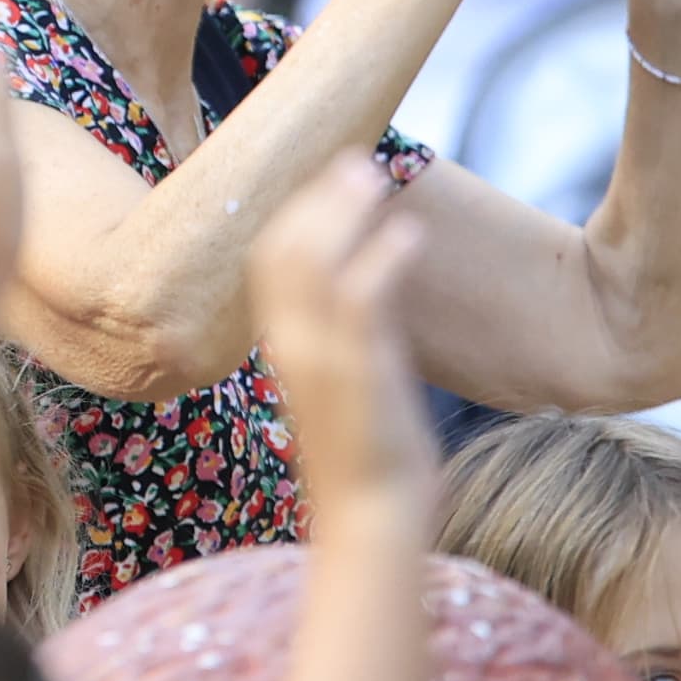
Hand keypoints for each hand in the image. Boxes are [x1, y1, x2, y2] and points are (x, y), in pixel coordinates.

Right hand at [248, 166, 428, 521]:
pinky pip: (362, 296)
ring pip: (314, 260)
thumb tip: (367, 285)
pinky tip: (410, 234)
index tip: (330, 178)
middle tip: (357, 160)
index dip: (298, 211)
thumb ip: (350, 334)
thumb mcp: (348, 382)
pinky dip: (382, 255)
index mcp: (284, 347)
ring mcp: (320, 358)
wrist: (373, 519)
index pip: (270, 259)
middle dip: (319, 197)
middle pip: (284, 246)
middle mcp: (291, 345)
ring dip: (346, 211)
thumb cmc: (369, 456)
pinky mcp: (358, 373)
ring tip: (378, 177)